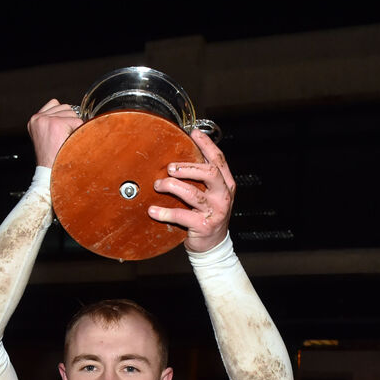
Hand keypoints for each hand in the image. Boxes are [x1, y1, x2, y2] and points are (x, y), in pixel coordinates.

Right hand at [27, 99, 82, 167]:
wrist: (50, 173)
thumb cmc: (52, 159)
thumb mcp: (46, 136)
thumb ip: (53, 121)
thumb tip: (69, 110)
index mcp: (34, 120)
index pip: (55, 104)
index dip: (64, 117)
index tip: (63, 131)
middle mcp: (38, 118)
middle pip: (65, 107)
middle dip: (70, 121)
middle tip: (65, 139)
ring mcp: (47, 120)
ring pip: (72, 112)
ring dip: (74, 127)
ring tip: (66, 141)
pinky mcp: (56, 124)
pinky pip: (77, 121)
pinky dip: (79, 132)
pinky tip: (70, 142)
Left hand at [149, 129, 235, 252]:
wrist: (212, 246)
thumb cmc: (207, 216)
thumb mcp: (210, 195)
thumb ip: (201, 179)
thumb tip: (179, 159)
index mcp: (226, 185)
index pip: (218, 160)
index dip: (206, 145)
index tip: (193, 133)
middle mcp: (223, 196)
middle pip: (209, 173)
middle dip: (187, 167)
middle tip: (170, 168)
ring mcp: (215, 212)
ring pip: (193, 193)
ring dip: (172, 186)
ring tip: (158, 185)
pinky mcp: (203, 226)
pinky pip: (181, 216)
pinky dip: (164, 212)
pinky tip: (153, 210)